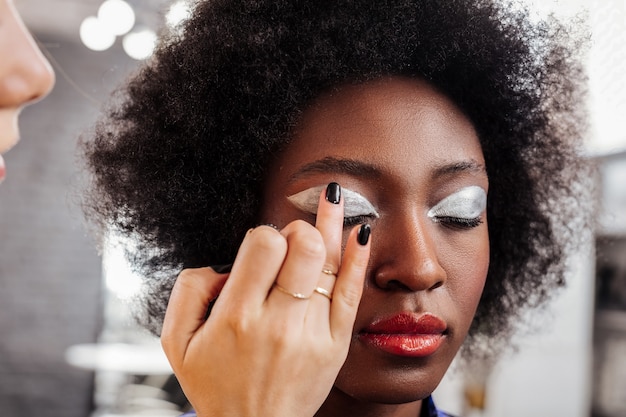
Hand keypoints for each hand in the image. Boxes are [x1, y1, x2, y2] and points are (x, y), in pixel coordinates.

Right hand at [161, 183, 370, 416]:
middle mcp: (278, 321)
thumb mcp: (177, 343)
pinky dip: (358, 257)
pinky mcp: (335, 344)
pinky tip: (361, 231)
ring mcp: (312, 333)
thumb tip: (225, 263)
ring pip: (330, 262)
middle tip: (288, 239)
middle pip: (302, 246)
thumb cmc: (216, 385)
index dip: (262, 235)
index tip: (259, 249)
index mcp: (237, 316)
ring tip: (331, 196)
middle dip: (296, 229)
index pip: (262, 245)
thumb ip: (188, 290)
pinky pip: (352, 292)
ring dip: (330, 224)